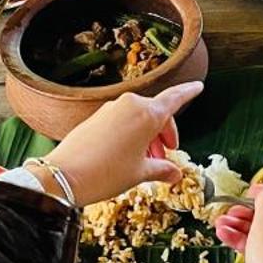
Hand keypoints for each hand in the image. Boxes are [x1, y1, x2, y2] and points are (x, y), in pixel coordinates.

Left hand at [42, 80, 200, 204]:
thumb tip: (175, 173)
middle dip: (166, 133)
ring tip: (148, 162)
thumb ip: (162, 169)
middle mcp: (129, 105)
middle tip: (167, 154)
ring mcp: (111, 109)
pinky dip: (131, 135)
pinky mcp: (96, 117)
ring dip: (148, 136)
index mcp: (147, 114)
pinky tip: (129, 156)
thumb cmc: (106, 174)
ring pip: (139, 118)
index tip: (198, 86)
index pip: (175, 98)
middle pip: (157, 113)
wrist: (64, 176)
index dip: (189, 92)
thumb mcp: (140, 173)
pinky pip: (122, 121)